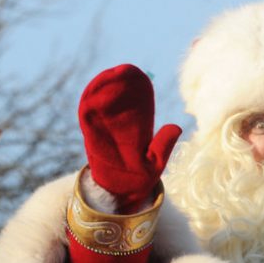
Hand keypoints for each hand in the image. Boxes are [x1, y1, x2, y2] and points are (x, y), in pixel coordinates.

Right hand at [79, 64, 181, 211]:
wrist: (120, 191)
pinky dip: (88, 101)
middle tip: (124, 71)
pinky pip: (87, 114)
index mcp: (136, 126)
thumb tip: (176, 127)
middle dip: (119, 82)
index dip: (136, 88)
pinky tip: (93, 94)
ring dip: (103, 88)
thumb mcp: (156, 161)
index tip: (139, 76)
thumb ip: (164, 145)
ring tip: (111, 76)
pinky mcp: (90, 133)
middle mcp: (118, 123)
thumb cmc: (139, 175)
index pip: (136, 102)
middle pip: (117, 97)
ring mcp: (103, 126)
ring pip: (100, 101)